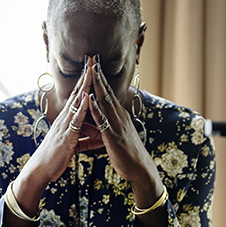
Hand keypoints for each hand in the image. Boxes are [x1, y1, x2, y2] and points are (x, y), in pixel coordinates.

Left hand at [84, 56, 160, 191]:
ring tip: (90, 70)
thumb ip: (96, 128)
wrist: (140, 169)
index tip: (92, 63)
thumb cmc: (125, 154)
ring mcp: (117, 125)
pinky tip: (89, 98)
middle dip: (98, 74)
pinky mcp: (114, 136)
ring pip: (105, 101)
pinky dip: (95, 108)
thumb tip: (85, 123)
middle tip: (91, 57)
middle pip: (106, 91)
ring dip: (97, 85)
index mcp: (118, 115)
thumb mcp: (108, 138)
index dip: (99, 77)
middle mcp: (119, 116)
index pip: (107, 92)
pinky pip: (103, 120)